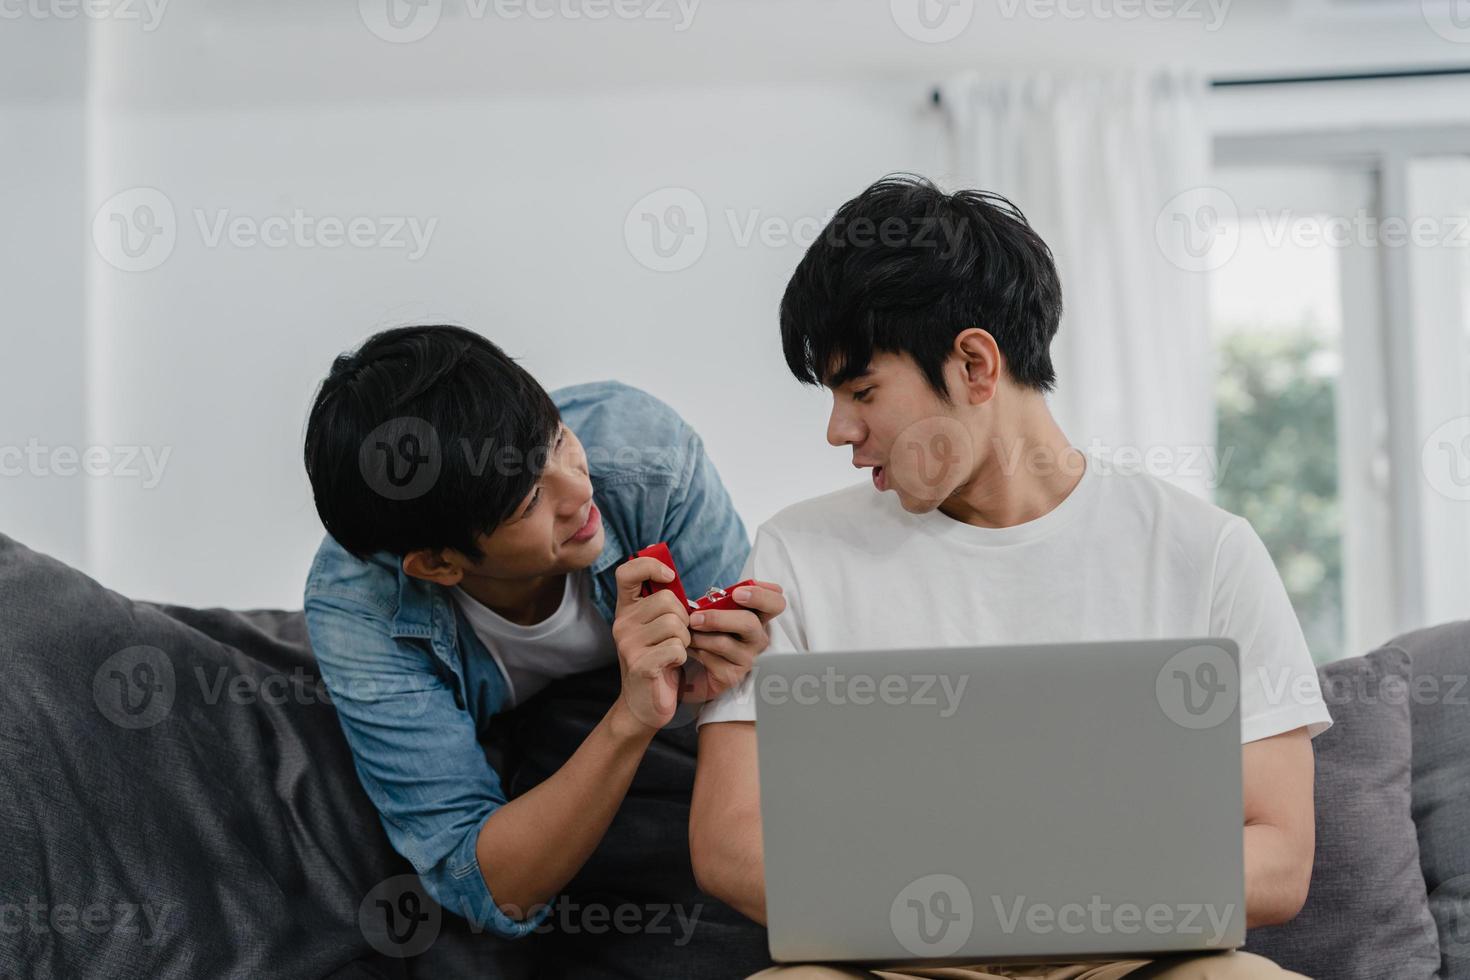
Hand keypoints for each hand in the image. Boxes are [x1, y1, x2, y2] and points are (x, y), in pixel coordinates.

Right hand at [610, 556, 690, 732]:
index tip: (670, 578)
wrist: (646, 704)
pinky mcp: (640, 664)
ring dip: (685, 640)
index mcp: (625, 610)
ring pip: (676, 625)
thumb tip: (672, 576)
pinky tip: (672, 665)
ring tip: (674, 652)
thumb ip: (661, 604)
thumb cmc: (659, 661)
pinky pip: (677, 648)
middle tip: (678, 637)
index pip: (627, 572)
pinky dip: (682, 657)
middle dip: (684, 618)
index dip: (651, 566)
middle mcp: (621, 624)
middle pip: (667, 600)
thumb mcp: (656, 628)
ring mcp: (628, 644)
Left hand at [683, 581, 785, 700]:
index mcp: (759, 616)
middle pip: (749, 623)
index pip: (776, 602)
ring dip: (699, 635)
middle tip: (696, 617)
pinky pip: (711, 659)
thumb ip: (719, 600)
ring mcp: (748, 658)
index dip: (761, 595)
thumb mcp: (716, 611)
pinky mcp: (732, 676)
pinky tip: (687, 646)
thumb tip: (708, 597)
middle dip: (719, 618)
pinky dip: (695, 649)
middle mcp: (758, 638)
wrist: (696, 667)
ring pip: (724, 643)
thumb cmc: (709, 632)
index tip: (737, 593)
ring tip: (686, 630)